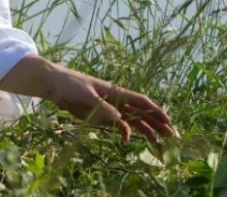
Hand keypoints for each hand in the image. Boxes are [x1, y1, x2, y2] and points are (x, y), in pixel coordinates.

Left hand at [0, 56, 173, 142]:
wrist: (55, 85)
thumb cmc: (70, 83)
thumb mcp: (85, 95)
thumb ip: (103, 108)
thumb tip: (121, 121)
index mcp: (115, 91)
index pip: (140, 101)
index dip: (155, 110)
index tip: (168, 120)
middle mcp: (117, 100)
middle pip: (141, 113)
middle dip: (156, 123)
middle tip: (171, 135)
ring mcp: (110, 108)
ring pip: (133, 120)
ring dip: (145, 130)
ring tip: (158, 142)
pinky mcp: (101, 116)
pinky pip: (118, 125)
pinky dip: (126, 132)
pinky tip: (129, 141)